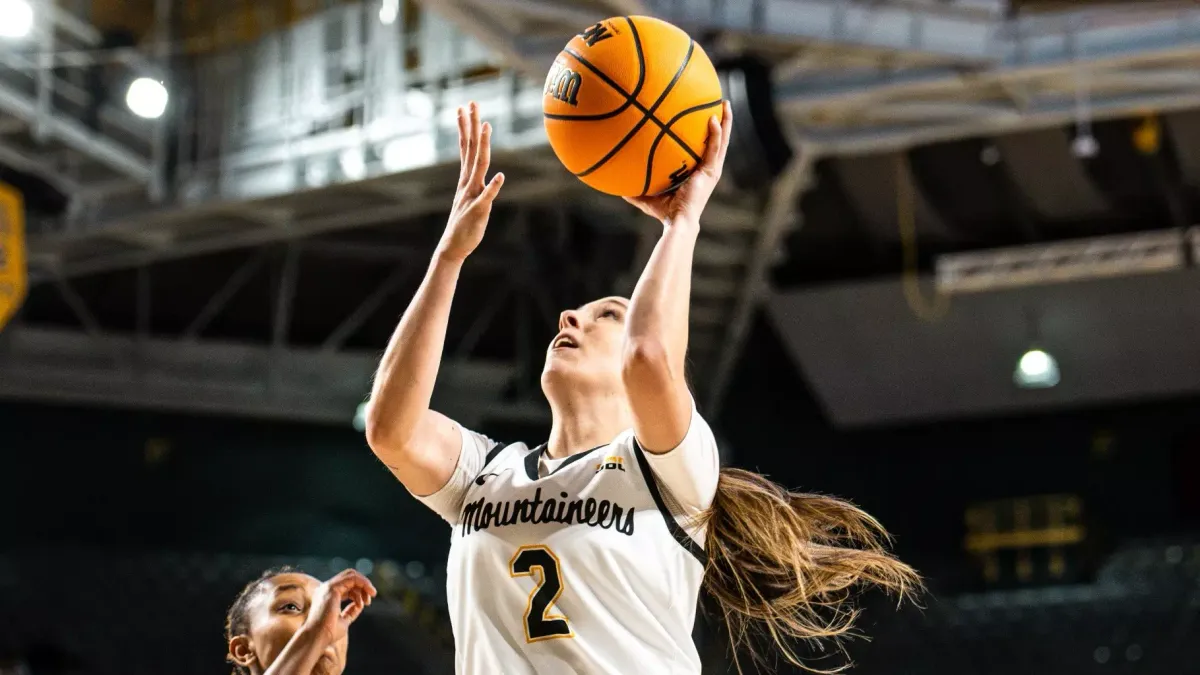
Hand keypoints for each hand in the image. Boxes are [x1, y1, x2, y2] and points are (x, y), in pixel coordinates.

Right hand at [303, 569, 377, 645]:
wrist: (317, 638)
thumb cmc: (328, 634)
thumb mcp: (343, 621)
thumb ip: (350, 612)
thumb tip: (360, 605)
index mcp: (327, 596)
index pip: (346, 585)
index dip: (359, 591)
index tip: (366, 603)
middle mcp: (326, 589)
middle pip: (349, 577)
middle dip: (363, 585)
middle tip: (371, 597)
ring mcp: (328, 587)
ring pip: (351, 575)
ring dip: (365, 584)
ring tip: (370, 598)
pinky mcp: (332, 589)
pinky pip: (352, 578)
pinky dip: (364, 583)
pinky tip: (369, 593)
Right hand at [437, 102, 504, 262]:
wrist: (453, 247)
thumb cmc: (465, 224)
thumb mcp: (473, 201)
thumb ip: (480, 186)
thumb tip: (489, 174)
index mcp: (466, 179)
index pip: (466, 148)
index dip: (466, 127)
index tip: (464, 108)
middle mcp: (468, 183)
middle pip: (470, 149)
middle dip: (471, 125)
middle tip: (471, 103)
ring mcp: (472, 195)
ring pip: (478, 166)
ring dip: (482, 146)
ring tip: (486, 126)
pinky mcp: (478, 210)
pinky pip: (487, 197)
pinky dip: (493, 187)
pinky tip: (500, 177)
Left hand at [624, 100, 731, 225]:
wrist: (678, 222)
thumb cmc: (665, 213)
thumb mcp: (647, 196)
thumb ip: (635, 188)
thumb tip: (615, 184)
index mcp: (698, 172)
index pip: (705, 148)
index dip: (707, 133)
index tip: (703, 116)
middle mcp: (708, 169)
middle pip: (718, 140)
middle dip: (721, 121)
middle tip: (721, 103)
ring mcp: (712, 170)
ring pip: (722, 141)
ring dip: (725, 121)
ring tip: (724, 103)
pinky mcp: (711, 172)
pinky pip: (715, 148)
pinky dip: (715, 133)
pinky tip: (712, 118)